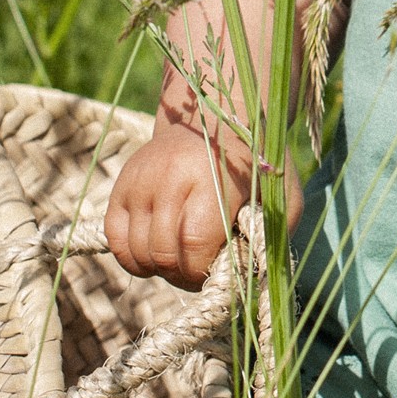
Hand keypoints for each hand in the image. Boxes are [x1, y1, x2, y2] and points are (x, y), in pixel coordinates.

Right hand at [105, 120, 297, 288]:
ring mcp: (140, 180)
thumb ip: (270, 235)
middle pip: (162, 252)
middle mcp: (169, 176)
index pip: (194, 243)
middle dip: (181, 276)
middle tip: (198, 273)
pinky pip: (116, 239)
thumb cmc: (251, 166)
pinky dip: (134, 258)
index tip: (215, 273)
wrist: (212, 120)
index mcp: (212, 177)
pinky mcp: (122, 186)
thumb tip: (248, 277)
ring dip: (158, 269)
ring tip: (181, 260)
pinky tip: (157, 253)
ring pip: (137, 251)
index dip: (201, 270)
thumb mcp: (280, 194)